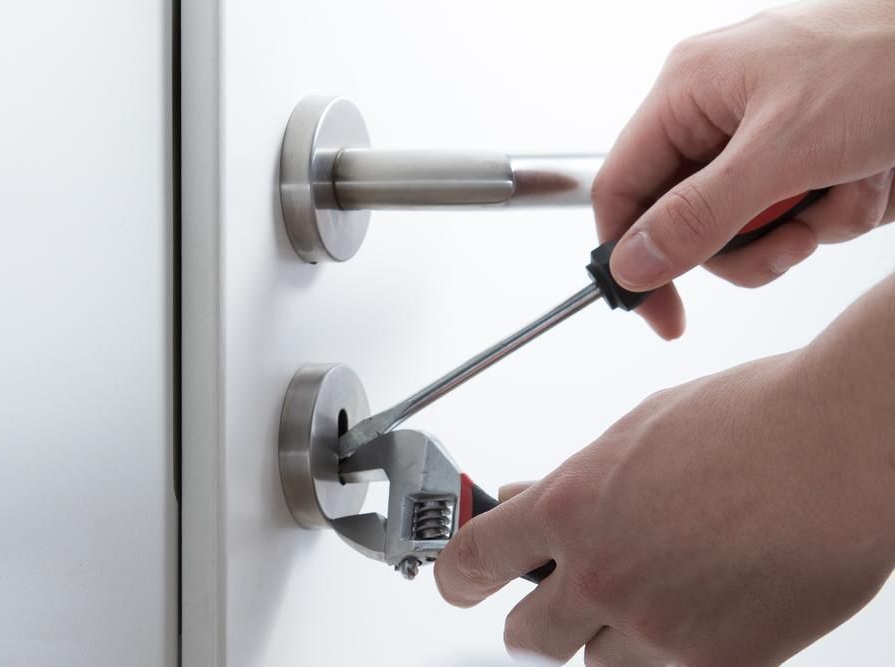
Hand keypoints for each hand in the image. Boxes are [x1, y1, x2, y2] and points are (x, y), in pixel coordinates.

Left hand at [435, 276, 894, 664]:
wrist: (842, 447)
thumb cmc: (752, 422)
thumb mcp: (636, 435)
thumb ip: (574, 482)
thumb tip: (528, 498)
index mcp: (572, 506)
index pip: (474, 561)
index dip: (458, 577)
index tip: (459, 582)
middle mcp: (602, 572)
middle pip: (527, 638)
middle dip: (543, 618)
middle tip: (568, 597)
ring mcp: (657, 625)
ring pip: (599, 665)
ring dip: (613, 639)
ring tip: (660, 590)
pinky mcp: (716, 664)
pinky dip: (674, 653)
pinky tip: (704, 605)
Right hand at [592, 0, 894, 338]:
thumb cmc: (888, 58)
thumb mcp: (783, 151)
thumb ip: (698, 216)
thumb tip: (632, 265)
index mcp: (687, 92)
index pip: (620, 189)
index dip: (630, 257)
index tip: (660, 310)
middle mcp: (715, 110)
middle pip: (687, 217)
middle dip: (749, 243)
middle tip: (792, 240)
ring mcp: (762, 130)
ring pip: (746, 223)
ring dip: (805, 225)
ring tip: (847, 191)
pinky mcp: (805, 146)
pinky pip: (795, 209)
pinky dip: (838, 208)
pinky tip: (870, 176)